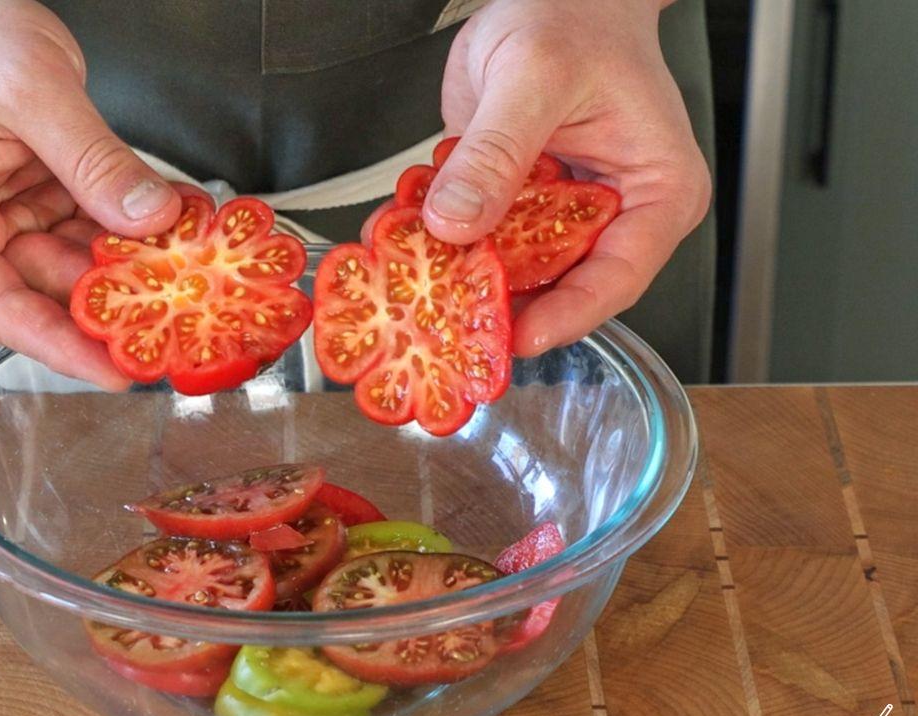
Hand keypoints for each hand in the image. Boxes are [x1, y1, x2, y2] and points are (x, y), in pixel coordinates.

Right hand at [0, 0, 179, 388]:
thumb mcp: (32, 92)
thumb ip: (95, 162)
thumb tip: (149, 220)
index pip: (3, 313)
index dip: (65, 348)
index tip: (120, 373)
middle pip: (48, 294)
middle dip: (120, 298)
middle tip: (186, 308)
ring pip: (79, 268)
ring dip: (135, 263)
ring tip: (191, 256)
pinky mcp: (31, 209)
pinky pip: (88, 233)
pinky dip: (130, 228)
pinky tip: (174, 221)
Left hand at [428, 0, 710, 355]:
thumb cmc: (574, 16)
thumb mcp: (534, 77)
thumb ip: (497, 152)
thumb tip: (458, 223)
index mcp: (654, 193)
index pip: (618, 276)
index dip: (568, 315)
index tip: (520, 336)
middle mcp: (612, 215)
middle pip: (563, 287)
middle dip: (505, 307)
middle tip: (455, 327)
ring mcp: (560, 215)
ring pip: (514, 272)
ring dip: (464, 279)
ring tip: (420, 291)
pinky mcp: (515, 205)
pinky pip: (481, 239)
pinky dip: (444, 245)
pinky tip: (408, 246)